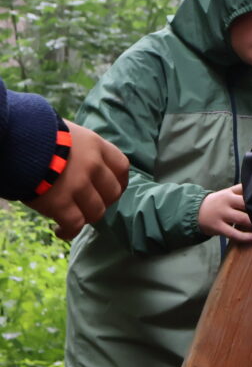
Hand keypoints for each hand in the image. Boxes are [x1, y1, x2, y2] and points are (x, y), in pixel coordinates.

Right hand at [27, 120, 129, 241]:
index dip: (119, 182)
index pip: (121, 168)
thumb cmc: (37, 134)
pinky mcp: (60, 203)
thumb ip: (83, 149)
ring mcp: (78, 185)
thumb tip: (83, 162)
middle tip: (87, 205)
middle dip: (102, 202)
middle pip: (112, 193)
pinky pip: (75, 224)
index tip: (110, 190)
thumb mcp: (69, 134)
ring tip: (71, 218)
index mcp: (96, 146)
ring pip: (96, 211)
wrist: (14, 139)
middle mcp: (93, 166)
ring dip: (86, 218)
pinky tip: (60, 230)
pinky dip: (69, 231)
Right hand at [197, 184, 251, 243]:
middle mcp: (226, 202)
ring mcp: (222, 215)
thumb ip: (242, 190)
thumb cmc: (218, 202)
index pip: (246, 192)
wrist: (194, 212)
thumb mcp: (227, 193)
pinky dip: (246, 237)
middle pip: (246, 205)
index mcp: (230, 193)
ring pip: (242, 219)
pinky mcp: (218, 227)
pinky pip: (234, 234)